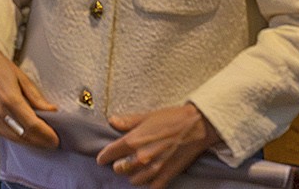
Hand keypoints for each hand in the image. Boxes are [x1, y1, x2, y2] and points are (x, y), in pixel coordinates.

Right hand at [0, 45, 59, 148]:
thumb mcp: (23, 77)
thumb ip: (36, 97)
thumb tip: (51, 110)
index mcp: (9, 98)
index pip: (32, 124)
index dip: (45, 134)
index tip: (55, 138)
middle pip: (23, 135)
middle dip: (40, 141)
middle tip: (53, 142)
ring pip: (14, 138)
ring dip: (30, 142)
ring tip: (43, 141)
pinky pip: (6, 134)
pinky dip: (19, 138)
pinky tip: (28, 136)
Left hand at [98, 103, 221, 188]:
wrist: (196, 126)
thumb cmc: (172, 119)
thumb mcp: (147, 116)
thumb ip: (128, 122)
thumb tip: (112, 121)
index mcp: (134, 141)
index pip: (111, 153)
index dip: (104, 157)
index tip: (102, 158)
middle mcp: (142, 157)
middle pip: (120, 169)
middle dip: (119, 165)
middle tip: (122, 161)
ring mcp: (154, 169)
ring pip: (134, 180)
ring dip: (132, 175)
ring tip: (135, 169)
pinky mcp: (167, 175)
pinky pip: (151, 187)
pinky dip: (148, 183)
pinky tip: (148, 177)